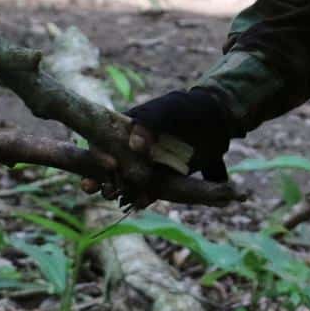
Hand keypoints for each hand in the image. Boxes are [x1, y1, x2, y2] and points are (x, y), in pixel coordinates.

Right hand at [81, 87, 235, 205]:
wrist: (216, 122)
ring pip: (122, 181)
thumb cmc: (187, 109)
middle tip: (93, 187)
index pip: (100, 140)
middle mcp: (129, 148)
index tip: (106, 164)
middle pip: (105, 165)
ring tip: (113, 196)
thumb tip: (133, 143)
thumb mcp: (170, 108)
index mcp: (125, 127)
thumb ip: (151, 120)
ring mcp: (143, 165)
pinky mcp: (158, 180)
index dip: (96, 154)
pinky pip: (145, 191)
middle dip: (96, 177)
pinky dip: (140, 197)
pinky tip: (141, 202)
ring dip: (115, 190)